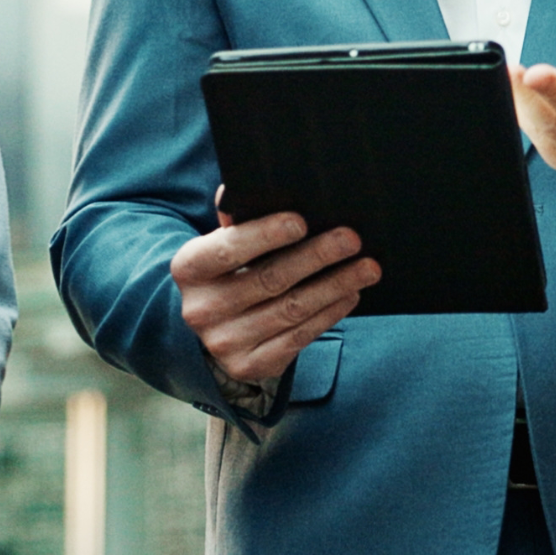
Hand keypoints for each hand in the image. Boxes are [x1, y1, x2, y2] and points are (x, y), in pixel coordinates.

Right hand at [170, 210, 377, 385]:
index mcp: (189, 268)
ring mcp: (224, 342)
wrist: (215, 328)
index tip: (302, 221)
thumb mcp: (221, 245)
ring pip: (291, 309)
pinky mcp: (249, 365)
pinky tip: (350, 295)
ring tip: (366, 268)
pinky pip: (298, 337)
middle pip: (270, 279)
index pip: (229, 248)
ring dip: (334, 286)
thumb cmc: (228, 271)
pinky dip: (329, 313)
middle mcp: (201, 308)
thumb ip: (235, 220)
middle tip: (351, 239)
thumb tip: (240, 189)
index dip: (266, 234)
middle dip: (316, 256)